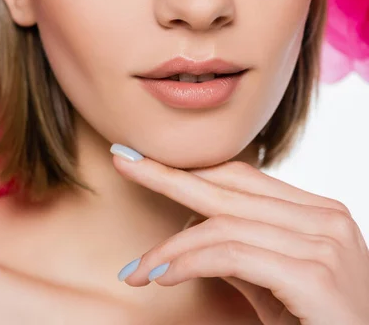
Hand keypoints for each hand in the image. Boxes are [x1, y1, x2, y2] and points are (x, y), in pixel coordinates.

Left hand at [111, 145, 368, 324]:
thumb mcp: (277, 288)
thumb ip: (243, 254)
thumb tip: (195, 232)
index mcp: (319, 213)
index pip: (242, 177)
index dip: (192, 168)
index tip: (147, 162)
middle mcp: (325, 218)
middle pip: (229, 187)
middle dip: (169, 175)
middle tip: (123, 160)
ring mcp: (325, 242)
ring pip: (225, 223)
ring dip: (172, 244)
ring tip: (137, 267)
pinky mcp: (316, 273)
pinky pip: (233, 254)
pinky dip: (189, 261)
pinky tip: (161, 274)